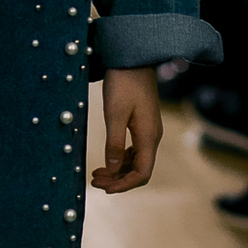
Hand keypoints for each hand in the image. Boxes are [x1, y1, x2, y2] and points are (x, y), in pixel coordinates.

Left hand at [91, 67, 162, 192]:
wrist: (133, 58)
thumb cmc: (123, 83)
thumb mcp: (114, 114)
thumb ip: (114, 143)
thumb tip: (114, 169)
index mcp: (149, 136)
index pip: (142, 173)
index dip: (124, 185)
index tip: (105, 189)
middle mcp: (153, 136)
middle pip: (140, 170)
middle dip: (118, 180)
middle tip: (94, 181)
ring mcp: (149, 130)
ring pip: (137, 161)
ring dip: (119, 171)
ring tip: (96, 173)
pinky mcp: (143, 124)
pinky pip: (135, 150)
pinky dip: (121, 159)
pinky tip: (108, 160)